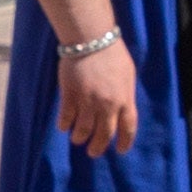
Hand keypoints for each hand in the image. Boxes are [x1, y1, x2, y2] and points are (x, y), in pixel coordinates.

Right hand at [58, 38, 140, 153]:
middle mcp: (108, 105)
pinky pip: (66, 118)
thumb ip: (125, 94)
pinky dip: (64, 125)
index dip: (125, 142)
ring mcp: (88, 101)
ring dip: (79, 138)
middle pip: (104, 134)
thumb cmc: (112, 54)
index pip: (128, 127)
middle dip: (98, 147)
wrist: (91, 39)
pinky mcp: (70, 96)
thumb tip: (122, 108)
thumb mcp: (128, 75)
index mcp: (125, 99)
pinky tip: (63, 127)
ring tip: (77, 140)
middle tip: (93, 152)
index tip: (120, 150)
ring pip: (83, 130)